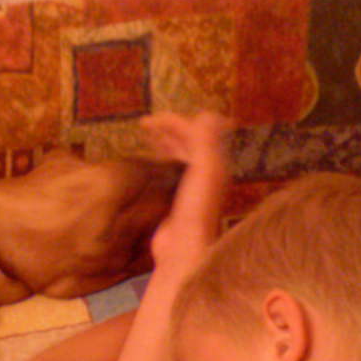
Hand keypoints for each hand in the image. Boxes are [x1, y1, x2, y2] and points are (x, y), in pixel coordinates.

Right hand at [140, 112, 231, 273]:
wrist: (184, 247)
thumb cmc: (195, 207)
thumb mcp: (204, 169)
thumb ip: (205, 140)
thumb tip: (206, 114)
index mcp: (214, 163)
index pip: (196, 132)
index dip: (175, 122)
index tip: (150, 120)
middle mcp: (205, 173)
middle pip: (188, 143)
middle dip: (170, 129)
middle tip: (146, 123)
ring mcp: (191, 187)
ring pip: (179, 156)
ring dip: (165, 143)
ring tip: (148, 136)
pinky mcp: (177, 200)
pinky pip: (169, 172)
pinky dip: (160, 161)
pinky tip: (150, 161)